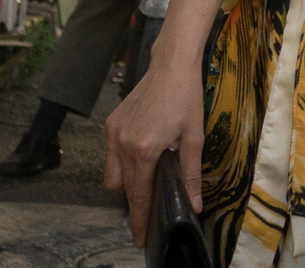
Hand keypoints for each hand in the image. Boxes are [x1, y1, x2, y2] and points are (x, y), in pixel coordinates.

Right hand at [102, 51, 203, 246]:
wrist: (171, 65)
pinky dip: (122, 163)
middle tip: (149, 215)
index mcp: (143, 150)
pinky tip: (142, 156)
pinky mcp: (111, 124)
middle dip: (135, 204)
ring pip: (112, 175)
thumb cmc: (186, 98)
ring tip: (148, 181)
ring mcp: (113, 133)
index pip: (139, 196)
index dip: (140, 220)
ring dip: (127, 183)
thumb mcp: (194, 138)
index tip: (140, 239)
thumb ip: (190, 174)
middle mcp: (122, 144)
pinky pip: (111, 155)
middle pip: (124, 189)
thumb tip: (194, 206)